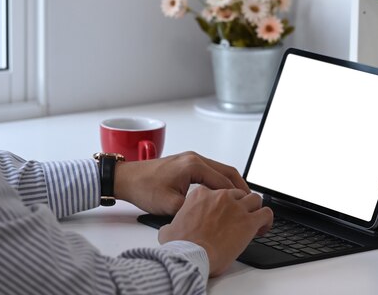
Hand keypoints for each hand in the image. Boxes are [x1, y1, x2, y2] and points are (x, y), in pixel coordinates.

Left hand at [114, 151, 249, 215]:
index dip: (237, 197)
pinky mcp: (186, 164)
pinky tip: (221, 195)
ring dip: (231, 184)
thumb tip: (210, 217)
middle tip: (250, 203)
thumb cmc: (143, 188)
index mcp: (194, 165)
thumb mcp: (170, 205)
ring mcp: (190, 160)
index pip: (224, 182)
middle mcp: (194, 158)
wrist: (126, 179)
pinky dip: (220, 182)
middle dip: (241, 187)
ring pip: (220, 170)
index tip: (247, 208)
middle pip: (227, 171)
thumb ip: (193, 210)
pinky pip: (210, 171)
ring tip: (240, 201)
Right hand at [158, 186, 272, 276]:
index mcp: (200, 195)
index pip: (216, 191)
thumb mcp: (168, 230)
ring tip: (254, 219)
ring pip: (254, 198)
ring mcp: (236, 207)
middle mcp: (220, 197)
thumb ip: (171, 225)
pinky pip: (266, 213)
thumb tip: (168, 229)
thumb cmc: (181, 245)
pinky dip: (267, 220)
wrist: (191, 254)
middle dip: (239, 204)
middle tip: (239, 217)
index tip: (221, 212)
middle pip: (236, 193)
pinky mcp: (248, 221)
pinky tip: (263, 228)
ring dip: (255, 208)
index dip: (221, 202)